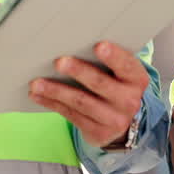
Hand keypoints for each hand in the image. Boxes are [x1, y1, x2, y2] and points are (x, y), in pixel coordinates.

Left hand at [27, 41, 147, 147]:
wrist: (123, 121)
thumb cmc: (116, 85)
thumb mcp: (121, 73)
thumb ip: (108, 60)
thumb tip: (75, 41)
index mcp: (136, 79)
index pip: (126, 65)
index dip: (113, 56)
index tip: (99, 45)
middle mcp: (128, 101)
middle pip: (100, 84)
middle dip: (78, 72)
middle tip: (59, 62)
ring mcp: (113, 119)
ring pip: (81, 102)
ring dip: (56, 91)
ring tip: (37, 83)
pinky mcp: (97, 132)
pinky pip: (71, 115)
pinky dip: (52, 103)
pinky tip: (38, 95)